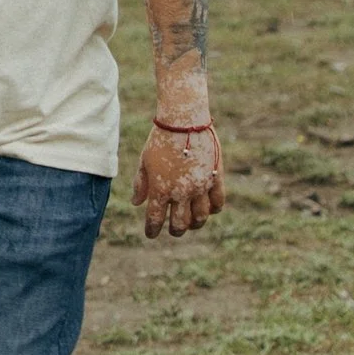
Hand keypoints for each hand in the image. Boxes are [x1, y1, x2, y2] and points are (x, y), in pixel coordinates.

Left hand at [135, 118, 222, 238]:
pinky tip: (208, 210)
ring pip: (201, 217)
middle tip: (173, 230)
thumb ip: (141, 184)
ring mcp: (200, 186)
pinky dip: (213, 209)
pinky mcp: (216, 178)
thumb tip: (136, 203)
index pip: (156, 218)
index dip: (152, 229)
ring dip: (195, 224)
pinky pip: (217, 202)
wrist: (184, 120)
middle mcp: (181, 192)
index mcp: (161, 189)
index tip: (151, 234)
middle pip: (180, 223)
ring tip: (191, 224)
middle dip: (175, 230)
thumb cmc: (160, 139)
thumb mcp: (145, 161)